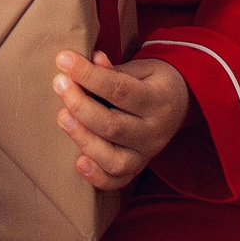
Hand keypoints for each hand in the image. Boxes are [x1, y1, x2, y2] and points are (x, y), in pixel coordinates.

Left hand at [53, 51, 189, 190]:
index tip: (63, 59)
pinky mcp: (137, 169)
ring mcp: (146, 154)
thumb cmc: (151, 82)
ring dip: (84, 139)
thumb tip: (92, 59)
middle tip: (59, 84)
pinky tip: (78, 162)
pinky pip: (117, 181)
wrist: (180, 104)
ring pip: (114, 158)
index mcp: (157, 100)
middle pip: (113, 126)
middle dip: (81, 105)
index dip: (89, 75)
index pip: (119, 90)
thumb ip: (115, 69)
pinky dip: (97, 177)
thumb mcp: (141, 68)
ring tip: (62, 117)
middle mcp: (154, 131)